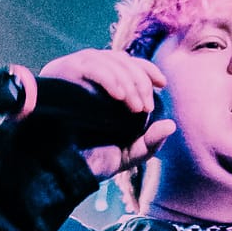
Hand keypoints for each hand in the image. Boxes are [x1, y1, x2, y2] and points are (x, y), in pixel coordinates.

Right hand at [37, 48, 174, 179]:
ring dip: (126, 79)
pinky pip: (88, 66)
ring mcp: (72, 74)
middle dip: (139, 79)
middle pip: (118, 59)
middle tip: (146, 106)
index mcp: (100, 89)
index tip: (162, 83)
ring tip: (135, 106)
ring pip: (105, 59)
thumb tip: (171, 125)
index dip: (145, 68)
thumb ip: (149, 144)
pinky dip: (107, 77)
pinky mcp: (60, 74)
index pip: (125, 63)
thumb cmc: (89, 163)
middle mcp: (86, 77)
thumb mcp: (125, 155)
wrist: (61, 171)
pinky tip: (119, 95)